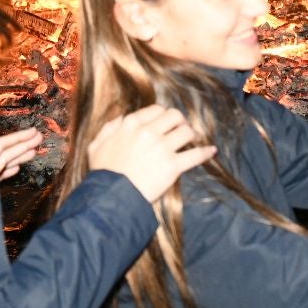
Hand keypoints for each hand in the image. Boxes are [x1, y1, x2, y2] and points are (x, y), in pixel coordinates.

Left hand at [0, 127, 42, 179]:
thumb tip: (2, 160)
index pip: (3, 144)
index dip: (19, 137)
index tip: (34, 131)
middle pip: (7, 151)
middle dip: (25, 144)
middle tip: (39, 137)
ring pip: (6, 163)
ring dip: (20, 156)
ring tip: (34, 151)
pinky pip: (0, 175)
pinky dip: (9, 170)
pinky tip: (17, 168)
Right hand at [87, 104, 215, 202]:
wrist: (111, 197)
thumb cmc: (102, 174)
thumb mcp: (96, 145)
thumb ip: (109, 128)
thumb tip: (120, 119)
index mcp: (131, 124)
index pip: (156, 110)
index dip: (163, 116)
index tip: (166, 123)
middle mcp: (149, 131)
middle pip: (175, 116)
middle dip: (180, 122)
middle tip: (181, 130)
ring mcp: (162, 148)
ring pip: (187, 132)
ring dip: (192, 136)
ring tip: (192, 141)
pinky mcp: (173, 166)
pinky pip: (196, 155)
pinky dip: (205, 153)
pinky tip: (211, 151)